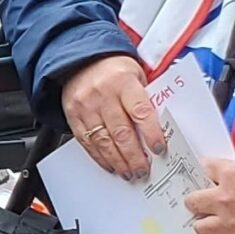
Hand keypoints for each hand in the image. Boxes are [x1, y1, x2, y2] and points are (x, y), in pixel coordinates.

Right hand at [61, 54, 167, 179]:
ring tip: (128, 173)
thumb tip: (161, 128)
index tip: (159, 149)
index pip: (140, 111)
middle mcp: (103, 94)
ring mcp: (86, 106)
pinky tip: (111, 165)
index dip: (151, 133)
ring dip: (118, 161)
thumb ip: (146, 99)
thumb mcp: (136, 74)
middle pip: (121, 132)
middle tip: (143, 170)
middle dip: (134, 156)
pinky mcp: (73, 116)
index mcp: (123, 82)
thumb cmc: (114, 70)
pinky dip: (100, 157)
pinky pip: (87, 142)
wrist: (81, 60)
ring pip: (104, 141)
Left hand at [185, 155, 234, 233]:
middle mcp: (227, 200)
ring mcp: (234, 224)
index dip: (210, 170)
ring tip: (216, 223)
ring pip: (201, 229)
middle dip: (198, 200)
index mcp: (233, 175)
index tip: (212, 173)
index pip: (206, 168)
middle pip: (192, 202)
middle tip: (207, 201)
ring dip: (206, 225)